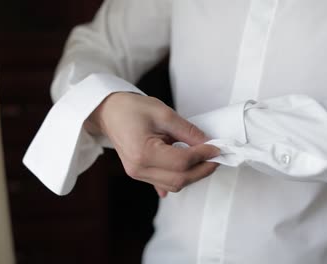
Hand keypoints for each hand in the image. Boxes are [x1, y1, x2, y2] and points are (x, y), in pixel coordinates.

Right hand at [86, 92, 219, 196]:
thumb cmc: (132, 109)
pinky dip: (179, 178)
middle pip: (180, 179)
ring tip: (205, 159)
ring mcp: (138, 174)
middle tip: (216, 156)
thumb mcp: (164, 113)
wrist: (109, 112)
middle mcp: (139, 169)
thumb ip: (187, 131)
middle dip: (203, 169)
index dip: (203, 156)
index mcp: (143, 153)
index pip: (182, 162)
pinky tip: (190, 171)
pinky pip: (163, 183)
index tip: (217, 147)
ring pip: (174, 184)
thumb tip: (207, 143)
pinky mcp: (139, 174)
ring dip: (193, 174)